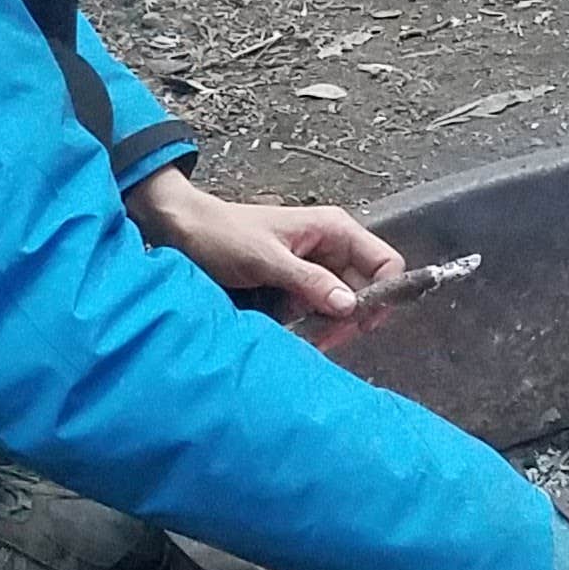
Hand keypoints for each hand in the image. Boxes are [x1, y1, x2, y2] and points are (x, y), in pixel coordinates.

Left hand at [126, 169, 401, 341]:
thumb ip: (309, 280)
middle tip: (326, 338)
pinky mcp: (298, 285)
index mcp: (334, 229)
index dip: (383, 293)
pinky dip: (314, 325)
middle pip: (366, 289)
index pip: (384, 261)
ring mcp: (315, 267)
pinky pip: (319, 310)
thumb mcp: (266, 258)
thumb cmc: (223, 235)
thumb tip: (350, 306)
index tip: (362, 322)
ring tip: (309, 340)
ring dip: (332, 326)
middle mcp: (332, 247)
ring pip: (343, 304)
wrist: (184, 231)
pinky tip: (299, 336)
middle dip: (352, 317)